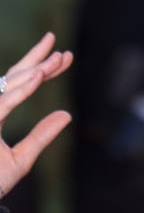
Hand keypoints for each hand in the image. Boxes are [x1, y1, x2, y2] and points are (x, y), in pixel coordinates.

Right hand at [0, 32, 72, 198]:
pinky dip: (20, 91)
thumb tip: (67, 114)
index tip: (65, 57)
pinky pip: (2, 105)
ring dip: (35, 70)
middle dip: (40, 60)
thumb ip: (41, 136)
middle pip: (14, 76)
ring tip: (59, 59)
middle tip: (65, 53)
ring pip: (10, 85)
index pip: (19, 83)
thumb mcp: (20, 159)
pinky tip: (39, 77)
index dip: (42, 67)